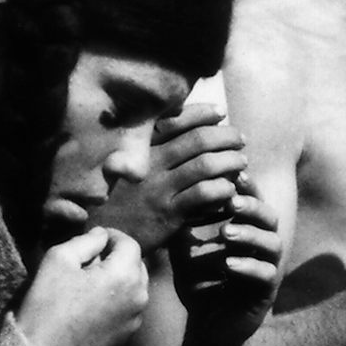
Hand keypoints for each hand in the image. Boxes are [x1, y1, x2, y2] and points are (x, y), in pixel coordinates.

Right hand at [14, 227, 149, 345]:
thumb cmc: (47, 302)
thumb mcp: (59, 257)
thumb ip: (86, 240)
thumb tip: (101, 235)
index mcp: (125, 275)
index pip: (130, 244)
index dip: (112, 236)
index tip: (94, 239)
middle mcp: (139, 297)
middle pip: (136, 266)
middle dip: (117, 258)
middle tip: (90, 261)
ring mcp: (135, 320)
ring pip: (134, 288)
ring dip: (118, 280)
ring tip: (91, 283)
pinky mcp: (126, 337)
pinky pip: (128, 309)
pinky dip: (116, 301)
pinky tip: (93, 305)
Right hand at [93, 107, 246, 253]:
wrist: (103, 234)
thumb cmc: (119, 198)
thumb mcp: (128, 166)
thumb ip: (151, 148)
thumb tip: (180, 123)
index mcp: (142, 148)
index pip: (177, 120)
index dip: (203, 112)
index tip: (221, 111)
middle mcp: (151, 164)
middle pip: (197, 139)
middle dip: (225, 135)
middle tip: (240, 138)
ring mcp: (160, 188)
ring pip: (204, 165)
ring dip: (230, 161)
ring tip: (242, 162)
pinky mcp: (168, 213)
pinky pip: (203, 195)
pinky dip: (222, 188)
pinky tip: (231, 189)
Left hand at [170, 187, 283, 345]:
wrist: (206, 327)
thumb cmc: (198, 284)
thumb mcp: (184, 252)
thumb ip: (182, 226)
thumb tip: (169, 194)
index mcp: (247, 231)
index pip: (251, 202)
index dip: (246, 187)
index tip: (233, 174)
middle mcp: (262, 247)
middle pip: (270, 218)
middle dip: (252, 207)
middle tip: (231, 202)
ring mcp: (268, 269)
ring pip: (273, 245)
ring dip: (250, 235)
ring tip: (226, 233)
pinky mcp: (266, 294)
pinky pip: (266, 276)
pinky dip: (248, 268)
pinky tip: (229, 265)